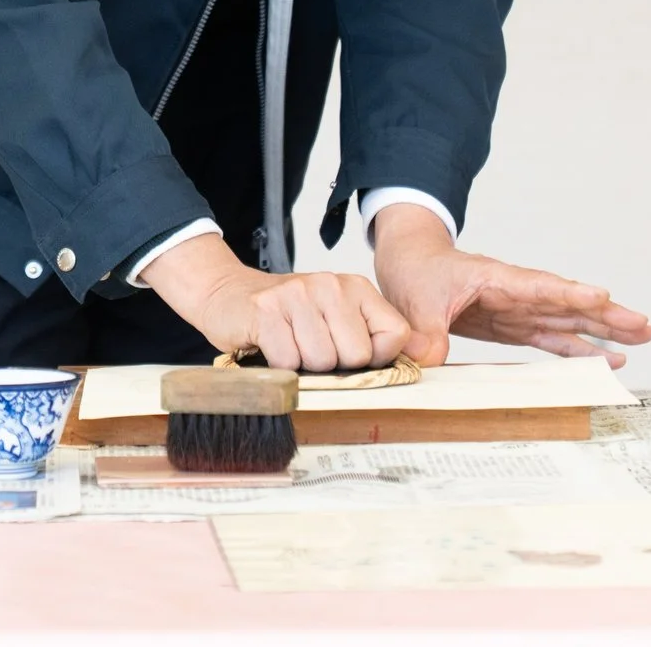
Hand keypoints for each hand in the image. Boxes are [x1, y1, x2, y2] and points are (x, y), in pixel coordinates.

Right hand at [137, 233, 409, 370]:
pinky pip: (288, 362)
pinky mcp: (266, 311)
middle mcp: (329, 284)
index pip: (395, 335)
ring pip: (322, 362)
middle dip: (334, 366)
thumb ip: (375, 338)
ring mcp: (296, 294)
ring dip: (302, 366)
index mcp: (355, 287)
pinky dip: (278, 366)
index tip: (349, 354)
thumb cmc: (286, 318)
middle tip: (309, 349)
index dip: (375, 359)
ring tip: (288, 346)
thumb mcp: (336, 319)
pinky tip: (269, 347)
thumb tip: (425, 358)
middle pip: (357, 356)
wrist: (225, 294)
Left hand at [369, 204, 650, 367]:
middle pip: (567, 304)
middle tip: (645, 325)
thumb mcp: (415, 300)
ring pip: (567, 320)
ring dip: (604, 330)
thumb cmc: (417, 272)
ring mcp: (517, 309)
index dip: (567, 293)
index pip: (537, 286)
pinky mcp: (512, 325)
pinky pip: (550, 338)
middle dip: (605, 314)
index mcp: (494, 280)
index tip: (601, 295)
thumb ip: (426, 331)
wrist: (410, 264)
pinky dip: (577, 349)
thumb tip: (431, 362)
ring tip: (643, 338)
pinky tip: (607, 358)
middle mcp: (514, 293)